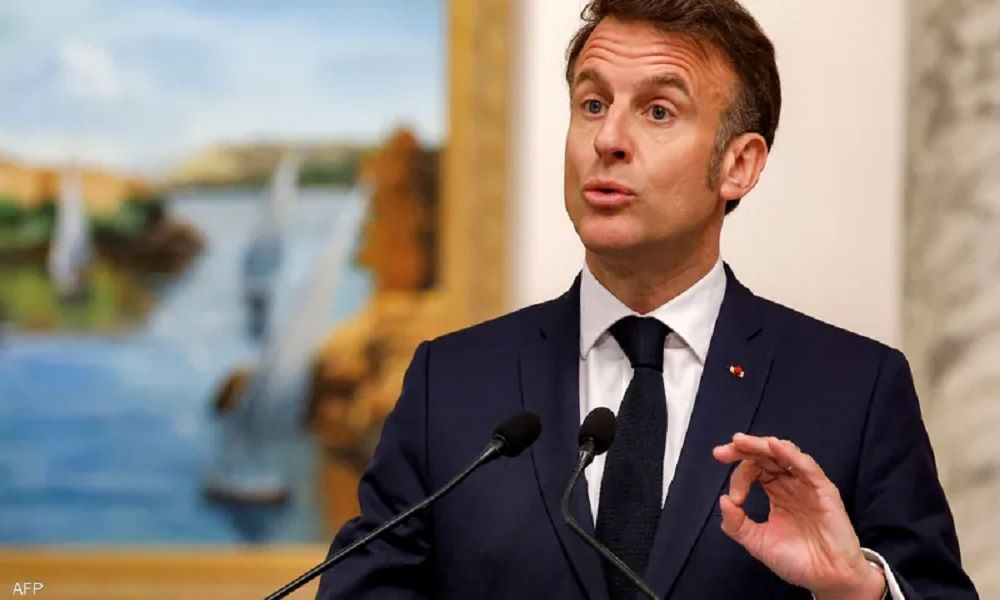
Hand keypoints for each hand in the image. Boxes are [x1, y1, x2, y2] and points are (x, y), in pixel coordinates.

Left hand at [712, 434, 885, 599]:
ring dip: (761, 445)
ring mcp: (807, 485)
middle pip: (765, 456)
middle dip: (742, 449)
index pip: (753, 470)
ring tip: (741, 442)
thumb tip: (723, 500)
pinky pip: (807, 467)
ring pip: (784, 454)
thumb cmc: (797, 560)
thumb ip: (737, 524)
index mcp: (776, 492)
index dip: (738, 478)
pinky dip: (790, 454)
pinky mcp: (824, 490)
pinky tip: (774, 446)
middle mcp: (790, 483)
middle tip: (721, 452)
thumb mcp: (758, 542)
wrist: (827, 579)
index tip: (734, 498)